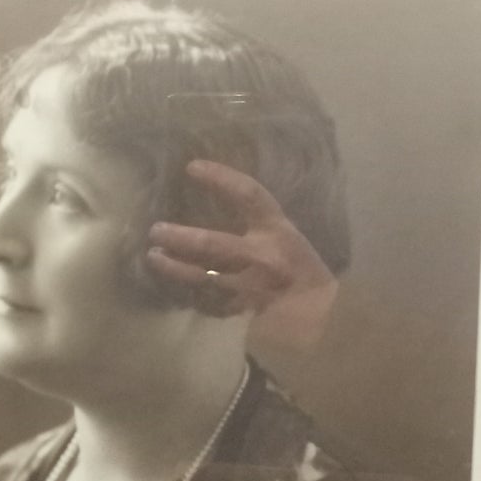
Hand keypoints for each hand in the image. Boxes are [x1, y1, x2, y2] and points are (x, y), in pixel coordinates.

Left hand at [146, 160, 338, 348]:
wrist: (326, 313)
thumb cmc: (302, 267)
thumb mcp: (285, 235)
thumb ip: (257, 223)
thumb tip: (218, 199)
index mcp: (278, 231)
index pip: (249, 195)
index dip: (221, 178)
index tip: (191, 167)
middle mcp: (264, 257)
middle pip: (214, 245)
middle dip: (181, 238)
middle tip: (155, 231)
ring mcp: (252, 287)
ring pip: (205, 276)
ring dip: (175, 268)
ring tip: (153, 256)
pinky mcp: (244, 310)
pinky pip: (210, 300)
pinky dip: (192, 292)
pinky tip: (174, 286)